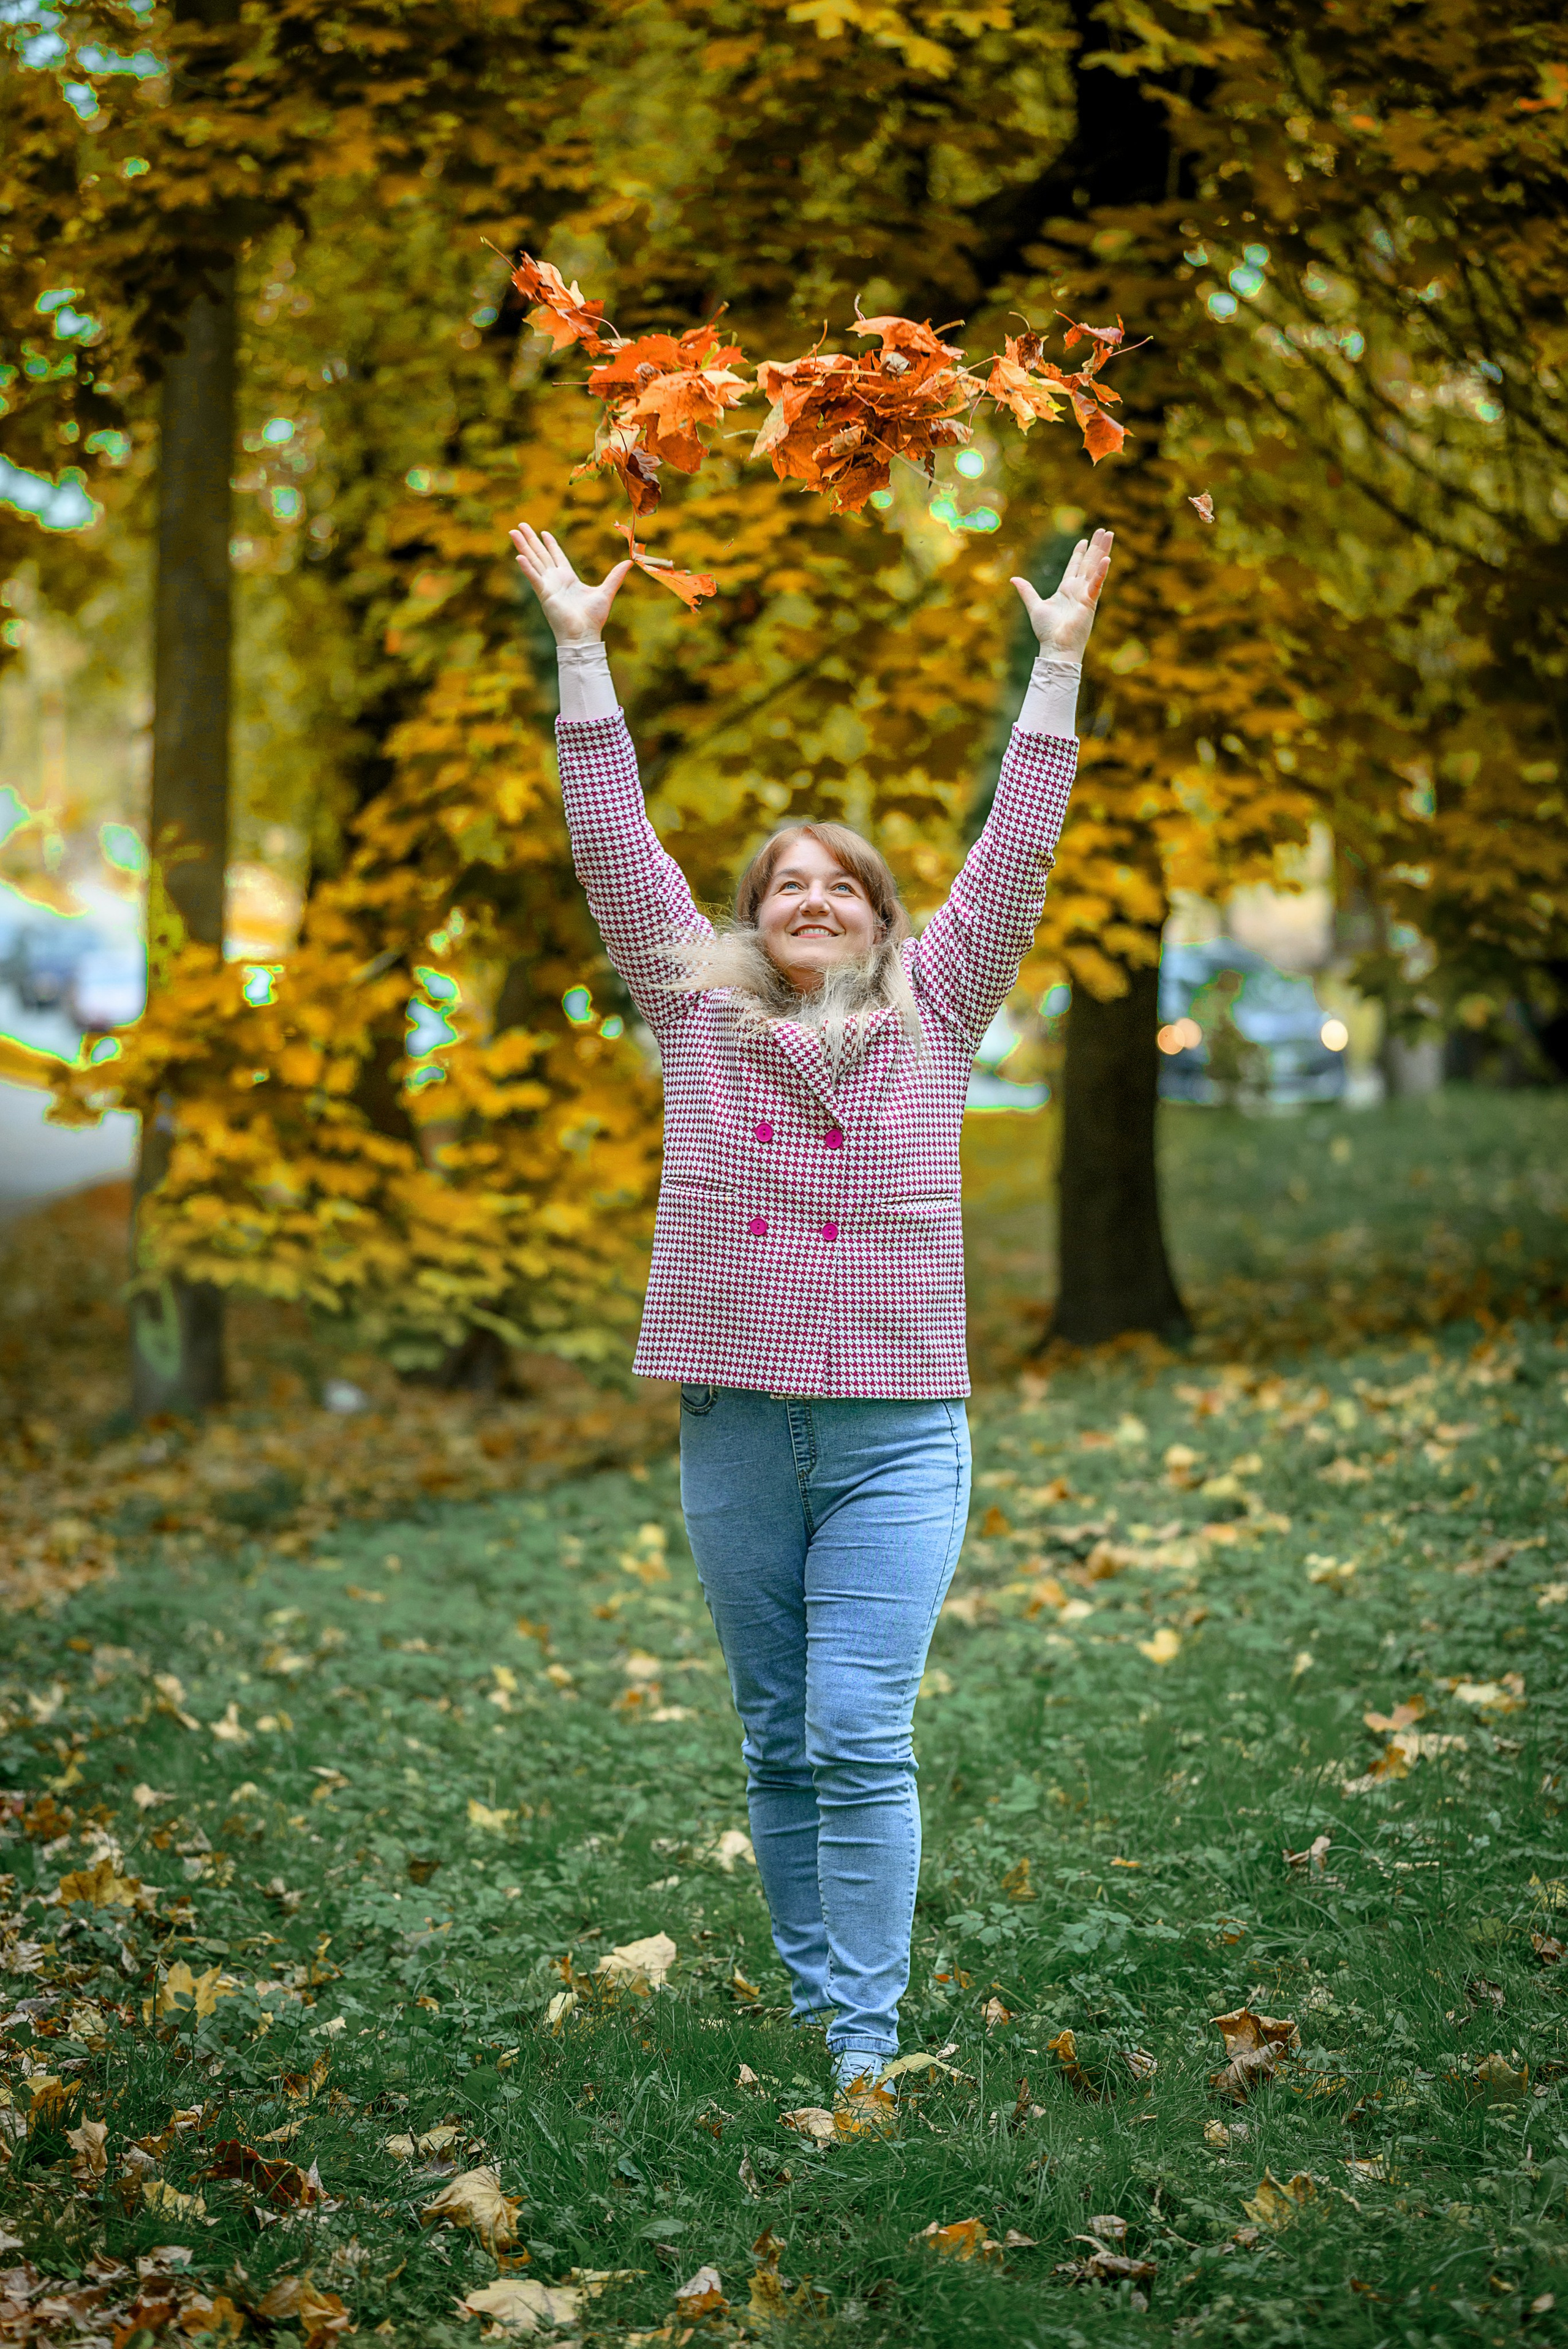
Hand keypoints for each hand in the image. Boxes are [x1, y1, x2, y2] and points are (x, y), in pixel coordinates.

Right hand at [509, 523, 631, 644]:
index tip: (543, 532)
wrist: (584, 635)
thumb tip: (629, 563)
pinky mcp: (545, 594)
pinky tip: (519, 555)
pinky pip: (534, 578)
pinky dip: (527, 567)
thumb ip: (615, 576)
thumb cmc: (593, 618)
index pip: (556, 556)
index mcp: (568, 578)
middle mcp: (555, 580)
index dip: (550, 544)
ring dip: (523, 546)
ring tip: (513, 532)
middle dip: (531, 539)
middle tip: (520, 524)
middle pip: (541, 554)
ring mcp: (548, 586)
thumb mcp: (606, 592)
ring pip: (533, 561)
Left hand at [1011, 527, 1113, 662]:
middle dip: (1096, 546)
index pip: (1075, 567)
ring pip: (1096, 567)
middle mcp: (1078, 590)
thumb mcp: (1034, 606)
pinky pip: (1096, 584)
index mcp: (1066, 590)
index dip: (1080, 553)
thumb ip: (1027, 591)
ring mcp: (1086, 595)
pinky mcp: (1089, 602)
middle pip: (1089, 563)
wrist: (1055, 647)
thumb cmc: (1047, 632)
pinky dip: (1101, 572)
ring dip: (1103, 551)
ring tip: (1109, 535)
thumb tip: (1014, 579)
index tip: (1084, 540)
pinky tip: (1107, 559)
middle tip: (1103, 530)